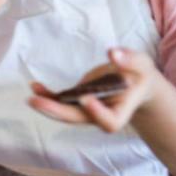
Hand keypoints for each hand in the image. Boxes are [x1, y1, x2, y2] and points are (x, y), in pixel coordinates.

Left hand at [28, 47, 162, 132]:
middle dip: (57, 111)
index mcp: (122, 111)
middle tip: (35, 101)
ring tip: (32, 93)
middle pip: (79, 119)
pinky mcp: (77, 101)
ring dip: (47, 104)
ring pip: (66, 113)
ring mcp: (87, 110)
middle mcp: (101, 114)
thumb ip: (131, 60)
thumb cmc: (140, 74)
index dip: (97, 114)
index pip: (110, 122)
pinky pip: (60, 102)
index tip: (86, 98)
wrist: (134, 83)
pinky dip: (47, 95)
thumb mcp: (142, 64)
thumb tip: (113, 53)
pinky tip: (35, 86)